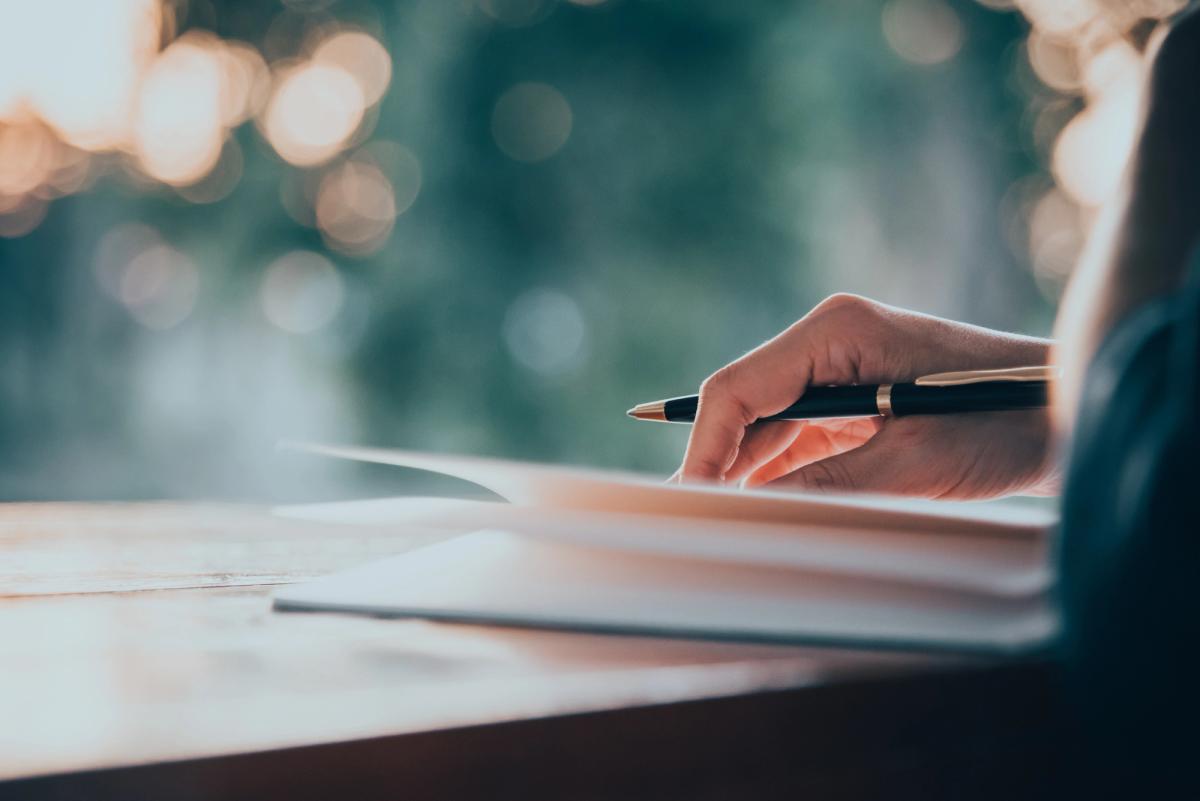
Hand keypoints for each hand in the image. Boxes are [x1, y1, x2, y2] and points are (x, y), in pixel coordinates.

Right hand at [677, 294, 1058, 498]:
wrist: (1067, 412)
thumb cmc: (1002, 420)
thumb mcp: (911, 461)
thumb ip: (824, 484)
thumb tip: (747, 512)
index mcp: (835, 331)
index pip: (738, 388)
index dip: (704, 446)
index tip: (687, 501)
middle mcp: (828, 342)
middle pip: (744, 405)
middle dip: (717, 463)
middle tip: (694, 524)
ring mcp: (839, 370)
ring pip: (764, 424)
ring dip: (745, 472)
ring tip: (721, 525)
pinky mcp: (853, 400)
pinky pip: (796, 437)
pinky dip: (778, 473)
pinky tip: (762, 509)